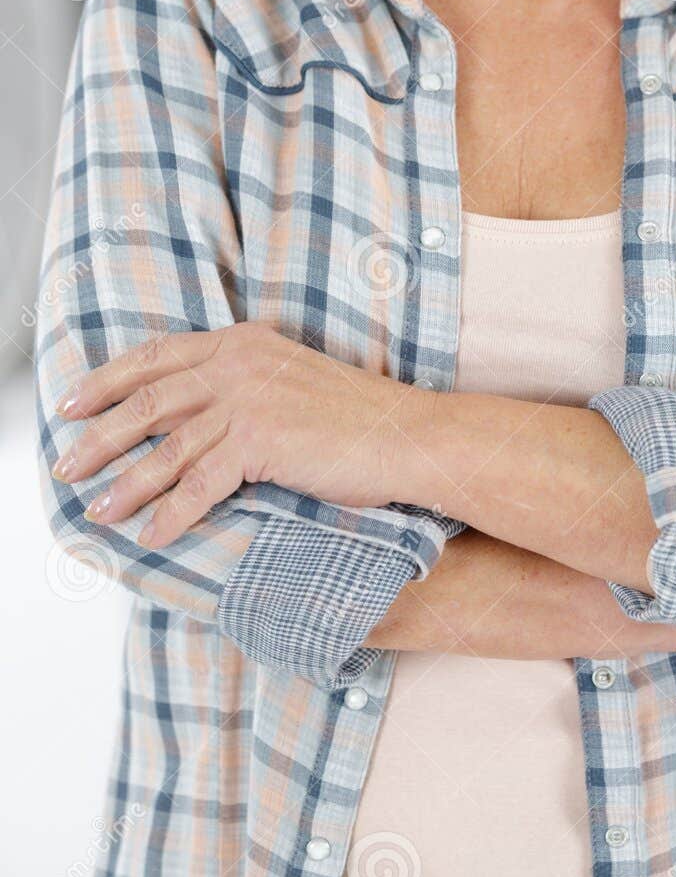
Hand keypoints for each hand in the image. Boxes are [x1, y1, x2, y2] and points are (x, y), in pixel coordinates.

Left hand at [50, 322, 428, 546]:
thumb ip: (241, 388)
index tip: (73, 403)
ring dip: (126, 483)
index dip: (108, 380)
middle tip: (66, 463)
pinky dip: (170, 514)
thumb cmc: (355, 420)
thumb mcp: (288, 385)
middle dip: (100, 434)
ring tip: (97, 510)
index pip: (158, 356)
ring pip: (167, 446)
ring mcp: (251, 398)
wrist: (408, 436)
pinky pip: (200, 484)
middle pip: (150, 398)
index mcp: (244, 342)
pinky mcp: (263, 439)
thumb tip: (188, 423)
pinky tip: (151, 534)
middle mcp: (241, 362)